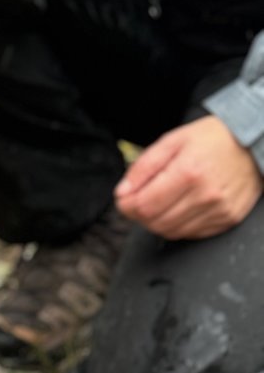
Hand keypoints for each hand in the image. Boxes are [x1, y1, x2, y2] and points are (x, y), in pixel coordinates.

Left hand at [114, 116, 261, 240]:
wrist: (251, 145)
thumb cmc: (211, 139)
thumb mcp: (172, 141)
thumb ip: (144, 166)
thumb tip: (123, 192)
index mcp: (188, 172)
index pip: (145, 205)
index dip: (126, 206)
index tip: (122, 199)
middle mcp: (205, 196)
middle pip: (157, 222)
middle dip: (138, 215)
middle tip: (135, 201)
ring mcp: (219, 211)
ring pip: (173, 232)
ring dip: (156, 222)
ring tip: (155, 204)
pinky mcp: (228, 220)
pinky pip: (192, 234)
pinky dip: (177, 226)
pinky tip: (175, 209)